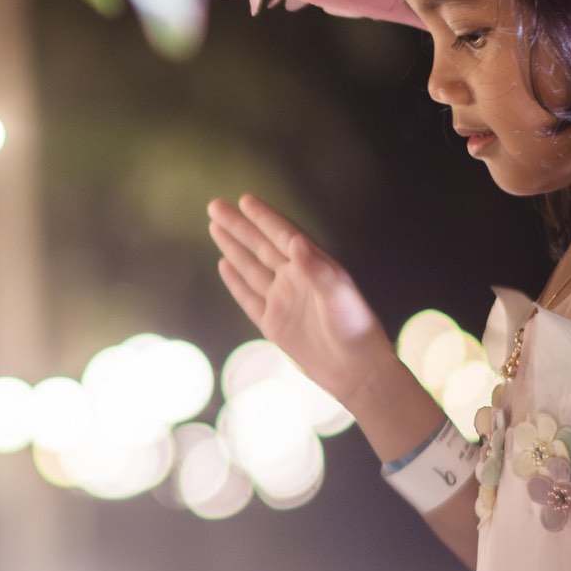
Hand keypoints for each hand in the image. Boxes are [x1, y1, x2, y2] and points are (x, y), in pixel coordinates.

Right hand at [207, 194, 384, 403]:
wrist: (355, 370)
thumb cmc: (355, 329)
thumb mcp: (339, 295)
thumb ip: (317, 269)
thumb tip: (295, 241)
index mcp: (313, 267)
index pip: (283, 235)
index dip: (263, 217)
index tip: (244, 200)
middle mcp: (295, 279)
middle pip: (260, 246)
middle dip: (239, 226)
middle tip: (215, 206)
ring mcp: (282, 300)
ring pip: (251, 267)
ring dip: (233, 247)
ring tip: (215, 227)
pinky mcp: (274, 323)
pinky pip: (249, 297)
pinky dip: (235, 280)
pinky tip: (224, 264)